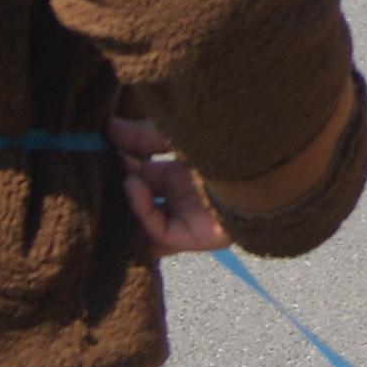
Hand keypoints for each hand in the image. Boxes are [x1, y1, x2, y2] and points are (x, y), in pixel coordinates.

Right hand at [111, 116, 229, 255]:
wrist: (266, 159)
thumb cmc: (229, 142)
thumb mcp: (179, 135)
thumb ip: (143, 136)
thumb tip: (107, 128)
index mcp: (184, 173)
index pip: (144, 176)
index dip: (122, 166)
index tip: (101, 149)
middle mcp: (186, 199)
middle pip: (143, 203)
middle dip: (120, 188)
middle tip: (100, 168)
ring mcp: (191, 219)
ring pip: (146, 225)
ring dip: (126, 207)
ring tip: (113, 182)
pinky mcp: (198, 237)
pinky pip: (159, 233)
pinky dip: (141, 212)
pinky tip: (133, 186)